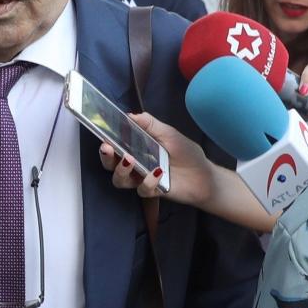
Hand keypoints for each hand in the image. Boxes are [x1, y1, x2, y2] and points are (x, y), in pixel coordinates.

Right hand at [98, 113, 218, 207]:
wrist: (205, 175)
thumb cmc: (186, 153)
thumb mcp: (169, 133)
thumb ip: (150, 124)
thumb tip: (130, 115)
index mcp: (136, 149)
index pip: (115, 146)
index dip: (106, 141)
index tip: (102, 134)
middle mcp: (135, 165)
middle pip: (110, 165)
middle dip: (106, 157)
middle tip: (107, 148)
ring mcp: (142, 179)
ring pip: (120, 180)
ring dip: (121, 170)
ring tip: (129, 160)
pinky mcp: (152, 192)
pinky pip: (142, 190)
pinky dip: (148, 181)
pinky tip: (158, 173)